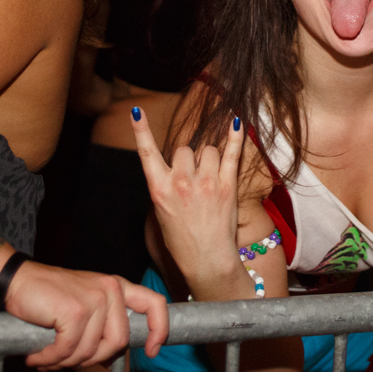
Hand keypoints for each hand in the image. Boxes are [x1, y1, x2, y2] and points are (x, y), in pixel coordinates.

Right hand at [4, 260, 168, 367]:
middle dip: (91, 359)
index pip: (154, 303)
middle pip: (118, 341)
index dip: (159, 329)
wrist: (19, 281)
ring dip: (64, 362)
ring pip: (90, 350)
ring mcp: (94, 299)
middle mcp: (110, 290)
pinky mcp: (75, 311)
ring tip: (47, 357)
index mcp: (117, 287)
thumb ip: (103, 326)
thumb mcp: (85, 306)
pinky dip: (50, 359)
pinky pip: (68, 350)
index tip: (152, 351)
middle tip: (67, 360)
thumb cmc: (50, 297)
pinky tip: (38, 356)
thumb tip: (111, 359)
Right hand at [132, 108, 245, 292]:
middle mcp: (181, 182)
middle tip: (193, 180)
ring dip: (208, 158)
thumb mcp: (162, 212)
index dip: (141, 130)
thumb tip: (178, 163)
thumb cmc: (182, 240)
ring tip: (209, 180)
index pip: (147, 153)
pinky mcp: (227, 185)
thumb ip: (167, 184)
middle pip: (183, 149)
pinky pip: (231, 153)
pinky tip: (236, 122)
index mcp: (159, 189)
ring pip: (206, 149)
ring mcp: (205, 182)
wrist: (206, 260)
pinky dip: (234, 137)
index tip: (136, 111)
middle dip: (188, 158)